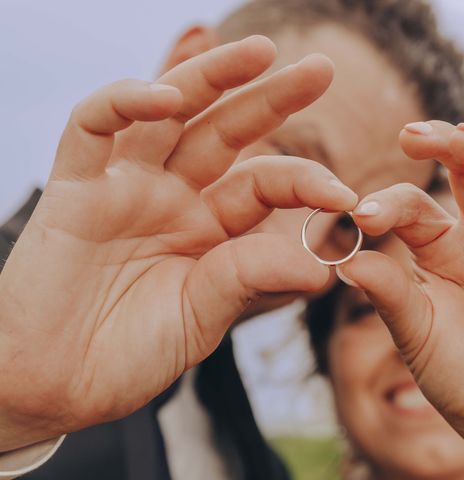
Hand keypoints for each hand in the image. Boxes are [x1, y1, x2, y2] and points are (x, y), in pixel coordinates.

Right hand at [0, 36, 356, 450]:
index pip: (264, 184)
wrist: (56, 385)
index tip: (346, 197)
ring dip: (212, 76)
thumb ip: (251, 280)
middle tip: (322, 69)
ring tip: (261, 51)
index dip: (306, 182)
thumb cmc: (129, 356)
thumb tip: (323, 266)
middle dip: (273, 98)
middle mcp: (173, 198)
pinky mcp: (74, 188)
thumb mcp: (203, 317)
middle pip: (227, 132)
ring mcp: (125, 187)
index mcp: (210, 230)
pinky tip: (168, 98)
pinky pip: (93, 126)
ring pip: (169, 112)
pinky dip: (125, 103)